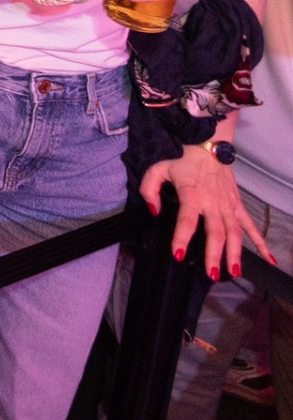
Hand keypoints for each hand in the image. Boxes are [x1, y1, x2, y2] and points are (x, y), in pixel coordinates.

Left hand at [139, 145, 272, 279]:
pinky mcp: (238, 205)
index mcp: (192, 195)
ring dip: (235, 253)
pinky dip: (262, 243)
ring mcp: (228, 205)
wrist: (208, 146)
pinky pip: (251, 225)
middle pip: (216, 232)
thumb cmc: (181, 161)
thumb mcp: (158, 170)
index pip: (187, 220)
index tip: (179, 255)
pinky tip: (270, 260)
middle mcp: (213, 203)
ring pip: (235, 233)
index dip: (182, 238)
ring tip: (234, 272)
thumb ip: (149, 190)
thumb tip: (154, 212)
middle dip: (214, 254)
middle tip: (211, 274)